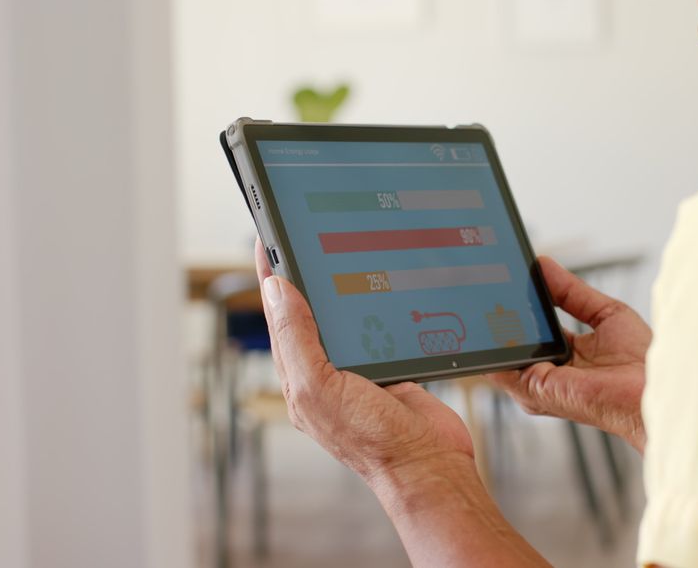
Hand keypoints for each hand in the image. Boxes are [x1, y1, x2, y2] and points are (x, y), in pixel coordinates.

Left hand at [254, 240, 474, 481]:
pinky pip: (380, 326)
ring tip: (342, 247)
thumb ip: (297, 339)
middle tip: (305, 233)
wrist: (428, 464)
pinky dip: (381, 304)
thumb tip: (276, 291)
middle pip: (310, 311)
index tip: (269, 239)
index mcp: (300, 377)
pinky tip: (385, 282)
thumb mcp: (320, 388)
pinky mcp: (392, 364)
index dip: (271, 277)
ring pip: (345, 316)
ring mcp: (360, 367)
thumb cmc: (371, 439)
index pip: (278, 316)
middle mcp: (326, 371)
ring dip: (344, 286)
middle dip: (306, 275)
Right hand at [486, 256, 651, 452]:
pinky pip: (500, 367)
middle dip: (501, 314)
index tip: (508, 281)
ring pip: (502, 352)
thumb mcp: (604, 313)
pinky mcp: (533, 389)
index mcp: (567, 355)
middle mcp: (549, 371)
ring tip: (487, 296)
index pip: (534, 328)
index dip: (520, 306)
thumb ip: (571, 291)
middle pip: (514, 340)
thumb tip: (543, 265)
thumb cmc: (641, 363)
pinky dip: (493, 347)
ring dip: (494, 327)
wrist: (652, 387)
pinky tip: (492, 322)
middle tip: (490, 284)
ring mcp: (538, 383)